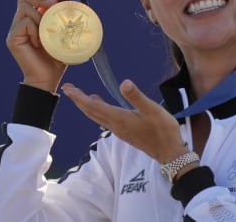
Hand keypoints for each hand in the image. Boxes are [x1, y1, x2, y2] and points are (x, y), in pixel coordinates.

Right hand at [6, 0, 74, 92]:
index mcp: (35, 19)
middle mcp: (22, 21)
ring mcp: (15, 29)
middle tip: (54, 4)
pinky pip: (24, 23)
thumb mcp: (64, 36)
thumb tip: (75, 1)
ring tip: (47, 33)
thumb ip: (65, 20)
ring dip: (40, 17)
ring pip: (25, 8)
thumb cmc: (57, 59)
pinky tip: (40, 43)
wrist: (47, 79)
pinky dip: (35, 30)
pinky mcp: (12, 38)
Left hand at [61, 79, 185, 162]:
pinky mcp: (124, 132)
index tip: (67, 88)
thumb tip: (124, 83)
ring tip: (79, 95)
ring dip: (86, 105)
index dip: (79, 97)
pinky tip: (100, 103)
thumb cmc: (162, 130)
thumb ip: (137, 97)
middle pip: (91, 111)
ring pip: (96, 116)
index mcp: (119, 118)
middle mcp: (115, 125)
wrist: (169, 152)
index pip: (93, 106)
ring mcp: (119, 130)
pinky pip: (104, 119)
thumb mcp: (152, 110)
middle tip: (67, 88)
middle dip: (78, 100)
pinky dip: (97, 110)